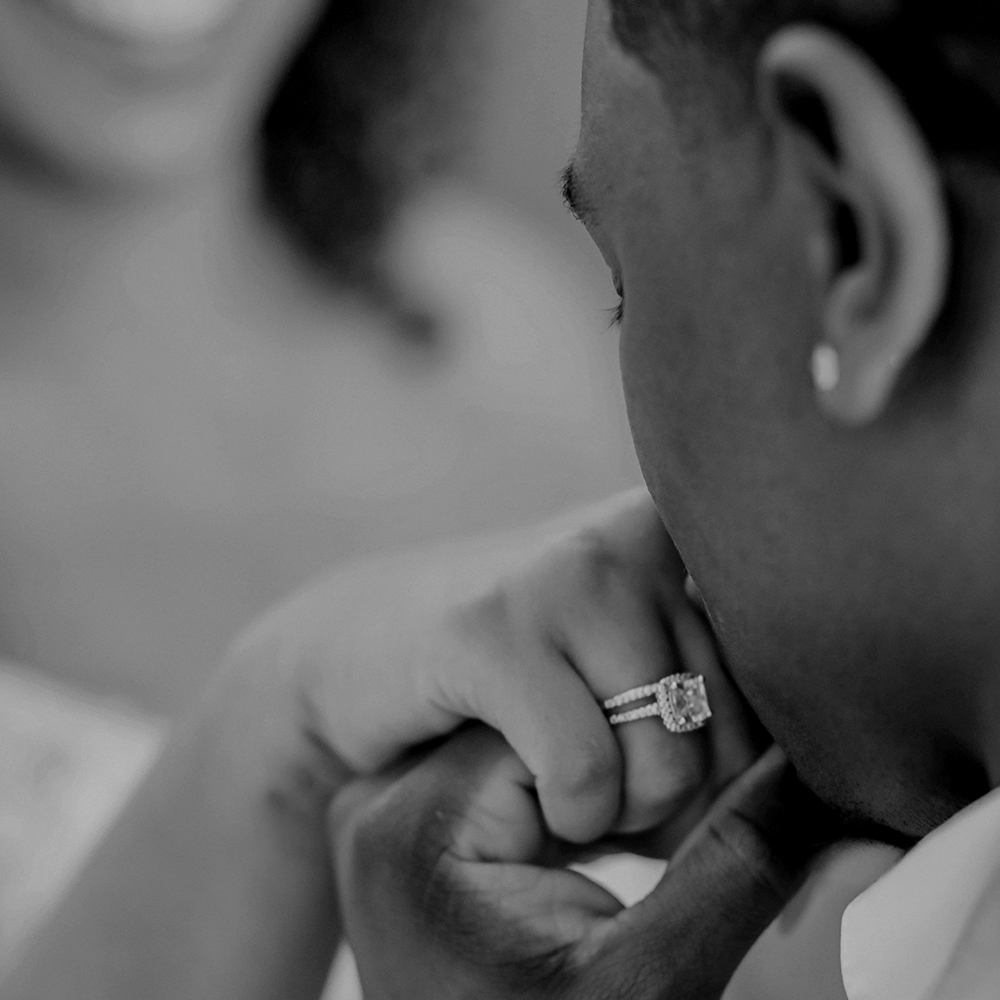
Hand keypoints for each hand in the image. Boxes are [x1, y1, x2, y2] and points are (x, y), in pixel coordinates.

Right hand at [228, 488, 762, 843]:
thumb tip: (828, 813)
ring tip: (576, 793)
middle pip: (731, 734)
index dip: (740, 765)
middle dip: (678, 800)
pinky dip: (567, 815)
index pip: (780, 683)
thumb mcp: (626, 663)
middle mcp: (631, 537)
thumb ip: (716, 699)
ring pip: (666, 758)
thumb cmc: (516, 673)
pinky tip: (536, 797)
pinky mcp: (489, 630)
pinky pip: (582, 770)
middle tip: (614, 795)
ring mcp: (560, 574)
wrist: (360, 650)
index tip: (677, 777)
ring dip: (622, 817)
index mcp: (678, 534)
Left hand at [332, 726, 841, 999]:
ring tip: (612, 849)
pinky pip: (507, 771)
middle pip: (536, 724)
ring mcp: (387, 813)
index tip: (662, 834)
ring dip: (595, 781)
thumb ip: (735, 862)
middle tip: (645, 843)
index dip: (635, 763)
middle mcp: (377, 802)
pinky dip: (564, 796)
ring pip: (530, 739)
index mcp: (413, 826)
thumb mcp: (655, 981)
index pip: (552, 723)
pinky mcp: (413, 826)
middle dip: (615, 770)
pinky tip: (587, 843)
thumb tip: (809, 760)